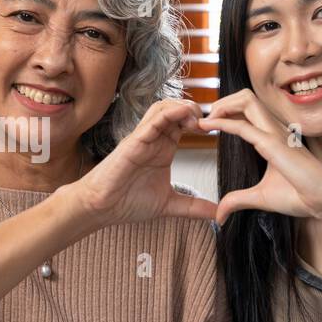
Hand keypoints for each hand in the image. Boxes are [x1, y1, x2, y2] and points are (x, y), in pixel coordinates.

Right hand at [70, 99, 218, 225]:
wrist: (101, 208)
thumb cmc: (127, 202)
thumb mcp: (169, 204)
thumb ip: (193, 207)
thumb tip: (217, 215)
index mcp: (163, 149)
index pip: (184, 123)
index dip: (202, 121)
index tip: (219, 130)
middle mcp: (154, 139)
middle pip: (175, 108)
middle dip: (195, 110)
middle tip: (212, 122)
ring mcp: (143, 138)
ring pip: (163, 107)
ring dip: (183, 107)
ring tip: (198, 119)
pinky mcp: (134, 141)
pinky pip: (152, 120)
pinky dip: (170, 113)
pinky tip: (186, 116)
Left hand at [197, 89, 321, 226]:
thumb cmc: (299, 196)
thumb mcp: (259, 198)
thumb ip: (237, 201)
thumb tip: (220, 215)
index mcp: (273, 136)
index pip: (247, 111)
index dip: (226, 112)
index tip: (206, 124)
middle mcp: (274, 129)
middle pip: (246, 98)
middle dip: (222, 102)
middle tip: (205, 118)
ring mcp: (274, 133)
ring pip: (246, 100)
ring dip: (222, 105)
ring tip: (206, 120)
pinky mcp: (272, 143)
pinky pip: (243, 125)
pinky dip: (222, 122)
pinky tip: (208, 126)